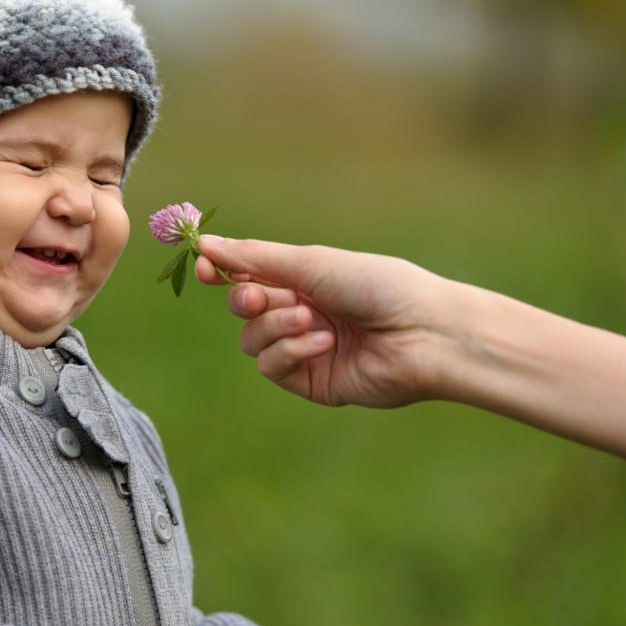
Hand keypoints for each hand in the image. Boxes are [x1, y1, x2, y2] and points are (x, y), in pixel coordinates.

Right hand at [195, 236, 456, 407]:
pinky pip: (271, 368)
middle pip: (242, 308)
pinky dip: (290, 352)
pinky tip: (323, 343)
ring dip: (274, 328)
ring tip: (312, 321)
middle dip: (247, 300)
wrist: (423, 333)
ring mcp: (304, 348)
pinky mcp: (311, 381)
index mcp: (304, 279)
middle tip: (262, 297)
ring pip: (251, 341)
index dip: (220, 271)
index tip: (202, 266)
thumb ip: (255, 258)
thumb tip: (205, 243)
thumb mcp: (312, 263)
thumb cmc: (377, 286)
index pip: (247, 275)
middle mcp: (301, 312)